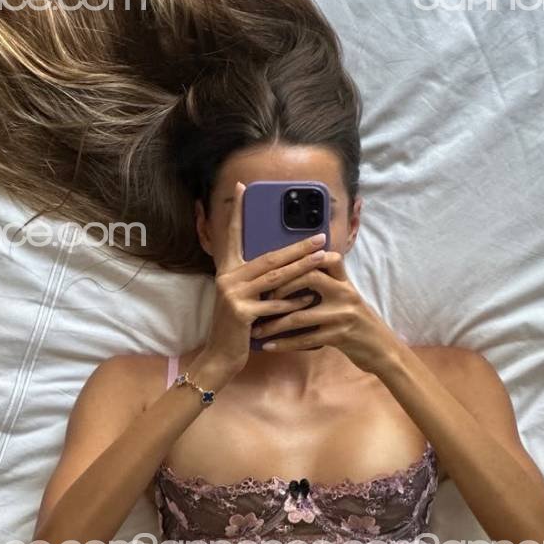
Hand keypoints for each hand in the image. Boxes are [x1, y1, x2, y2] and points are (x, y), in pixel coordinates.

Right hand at [198, 181, 329, 380]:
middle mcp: (227, 278)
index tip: (243, 187)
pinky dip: (294, 302)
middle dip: (298, 246)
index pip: (233, 236)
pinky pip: (274, 305)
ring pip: (276, 278)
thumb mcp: (242, 299)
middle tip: (321, 236)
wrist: (219, 356)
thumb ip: (255, 281)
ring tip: (324, 258)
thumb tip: (280, 264)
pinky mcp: (241, 313)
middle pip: (269, 257)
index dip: (238, 212)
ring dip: (303, 268)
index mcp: (228, 271)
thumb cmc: (236, 328)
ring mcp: (233, 295)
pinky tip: (312, 296)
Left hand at [252, 253, 401, 376]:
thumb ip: (327, 286)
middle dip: (281, 286)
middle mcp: (345, 294)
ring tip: (256, 330)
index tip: (275, 270)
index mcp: (344, 282)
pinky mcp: (340, 337)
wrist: (382, 350)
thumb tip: (297, 276)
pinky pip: (306, 339)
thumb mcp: (347, 299)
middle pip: (309, 277)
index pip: (323, 258)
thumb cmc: (358, 324)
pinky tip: (269, 346)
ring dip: (274, 323)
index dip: (299, 259)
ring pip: (300, 315)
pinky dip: (284, 343)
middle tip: (261, 298)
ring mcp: (343, 315)